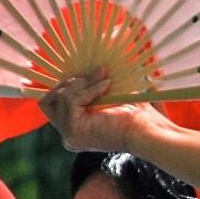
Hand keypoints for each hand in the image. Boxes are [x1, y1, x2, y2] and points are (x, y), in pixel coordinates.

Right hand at [38, 72, 168, 154]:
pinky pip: (71, 101)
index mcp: (78, 128)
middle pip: (49, 101)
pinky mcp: (73, 131)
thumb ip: (96, 85)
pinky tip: (106, 86)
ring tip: (105, 79)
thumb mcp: (112, 96)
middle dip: (71, 83)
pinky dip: (88, 90)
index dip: (69, 85)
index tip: (94, 73)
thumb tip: (95, 62)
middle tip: (97, 74)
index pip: (55, 103)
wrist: (151, 130)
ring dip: (83, 84)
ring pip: (60, 98)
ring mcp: (70, 135)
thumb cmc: (139, 115)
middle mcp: (70, 136)